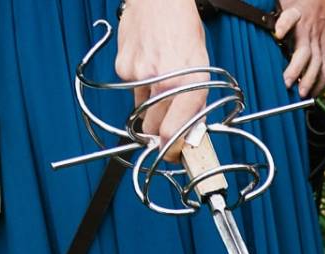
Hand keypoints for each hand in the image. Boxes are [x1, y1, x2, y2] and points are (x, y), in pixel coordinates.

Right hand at [117, 0, 212, 153]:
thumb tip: (190, 130)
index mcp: (188, 84)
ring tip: (160, 83)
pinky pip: (130, 91)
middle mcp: (163, 82)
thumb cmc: (183, 28)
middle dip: (159, 133)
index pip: (174, 133)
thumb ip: (194, 100)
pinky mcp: (123, 68)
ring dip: (150, 107)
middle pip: (153, 129)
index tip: (173, 154)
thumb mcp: (201, 66)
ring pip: (141, 111)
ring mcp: (139, 75)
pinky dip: (139, 86)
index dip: (172, 149)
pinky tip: (149, 67)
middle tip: (166, 127)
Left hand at [274, 0, 324, 98]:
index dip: (284, 25)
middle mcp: (309, 31)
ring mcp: (320, 42)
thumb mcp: (285, 2)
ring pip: (318, 65)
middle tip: (287, 83)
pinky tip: (313, 94)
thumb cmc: (301, 2)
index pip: (290, 18)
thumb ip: (272, 13)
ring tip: (302, 94)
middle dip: (297, 69)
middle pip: (306, 52)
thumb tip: (252, 17)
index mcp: (297, 15)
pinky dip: (321, 84)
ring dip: (311, 81)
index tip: (278, 33)